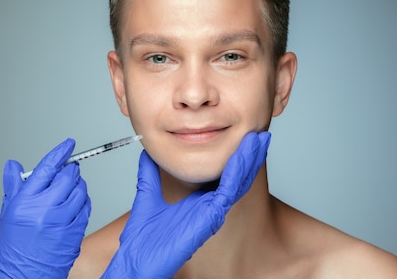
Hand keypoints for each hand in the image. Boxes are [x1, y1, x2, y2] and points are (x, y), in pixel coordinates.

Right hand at [0, 138, 90, 278]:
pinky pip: (86, 206)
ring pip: (80, 190)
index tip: (68, 144)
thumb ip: (14, 186)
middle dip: (70, 170)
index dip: (60, 153)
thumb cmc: (13, 246)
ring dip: (78, 185)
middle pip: (67, 177)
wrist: (23, 275)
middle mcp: (45, 209)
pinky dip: (83, 201)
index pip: (47, 168)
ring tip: (68, 189)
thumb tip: (13, 165)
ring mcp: (62, 220)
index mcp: (26, 202)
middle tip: (67, 171)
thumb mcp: (8, 213)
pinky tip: (74, 203)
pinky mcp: (75, 231)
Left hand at [101, 131, 270, 278]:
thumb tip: (148, 152)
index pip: (224, 176)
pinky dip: (235, 172)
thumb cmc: (143, 239)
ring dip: (249, 160)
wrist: (137, 261)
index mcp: (200, 202)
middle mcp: (211, 208)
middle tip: (260, 135)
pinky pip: (227, 192)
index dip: (235, 157)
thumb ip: (149, 173)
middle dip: (250, 156)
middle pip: (238, 178)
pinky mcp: (211, 218)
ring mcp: (213, 213)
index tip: (242, 137)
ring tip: (258, 140)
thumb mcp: (147, 195)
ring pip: (239, 183)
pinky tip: (240, 156)